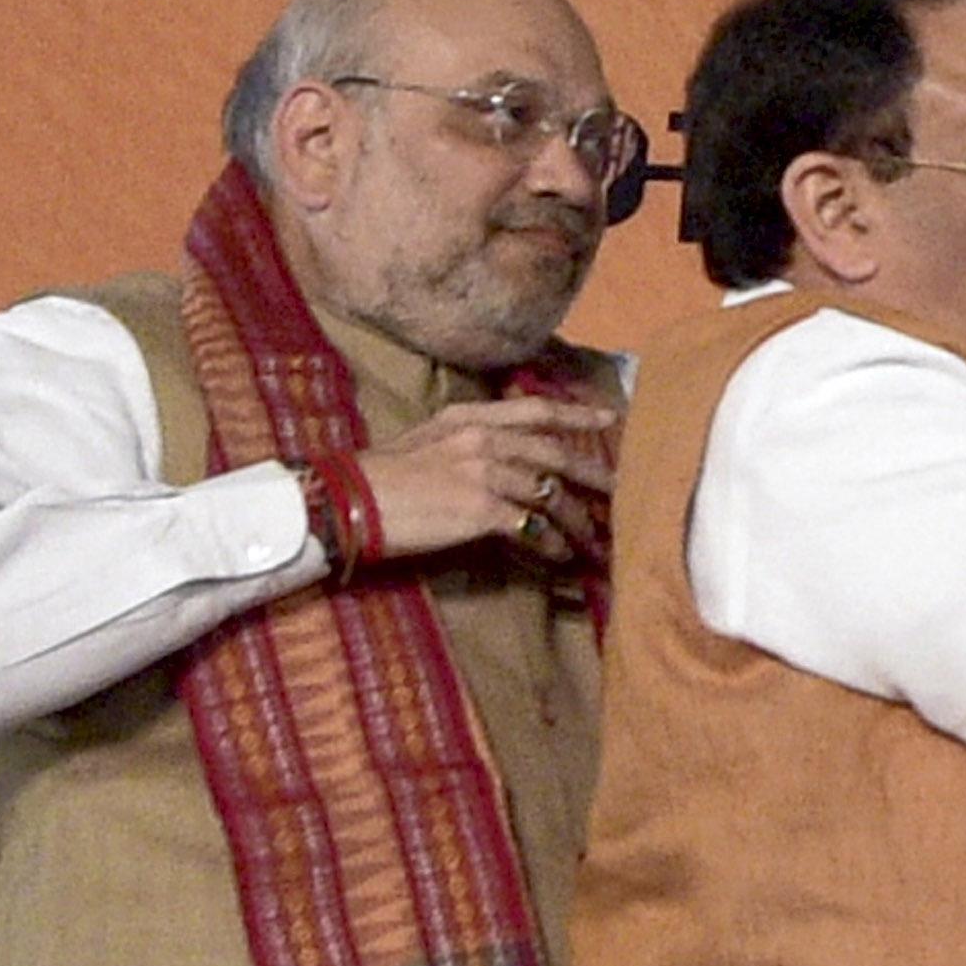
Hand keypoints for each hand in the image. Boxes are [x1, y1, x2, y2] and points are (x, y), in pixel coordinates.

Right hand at [352, 392, 617, 570]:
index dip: (575, 415)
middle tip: (619, 491)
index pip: (534, 409)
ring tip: (592, 538)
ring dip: (576, 518)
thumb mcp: (424, 441)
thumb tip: (501, 456)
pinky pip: (532, 526)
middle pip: (554, 453)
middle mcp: (481, 440)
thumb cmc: (378, 477)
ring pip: (548, 493)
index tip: (609, 419)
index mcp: (467, 419)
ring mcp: (483, 473)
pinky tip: (559, 555)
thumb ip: (466, 442)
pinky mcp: (480, 509)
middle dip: (592, 474)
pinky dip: (551, 543)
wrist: (345, 500)